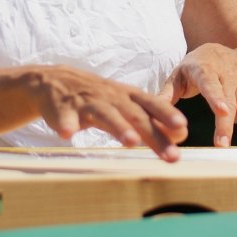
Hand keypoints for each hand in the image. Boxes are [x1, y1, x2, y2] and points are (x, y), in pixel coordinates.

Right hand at [25, 65, 188, 161]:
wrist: (54, 82)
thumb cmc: (98, 98)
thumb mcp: (126, 104)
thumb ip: (152, 119)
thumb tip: (183, 134)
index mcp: (127, 95)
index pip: (152, 104)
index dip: (167, 115)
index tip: (183, 129)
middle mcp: (110, 97)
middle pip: (134, 114)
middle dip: (153, 134)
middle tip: (170, 154)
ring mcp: (86, 102)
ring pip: (104, 114)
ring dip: (118, 127)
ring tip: (131, 142)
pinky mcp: (61, 109)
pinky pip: (64, 117)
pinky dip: (66, 124)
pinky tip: (67, 134)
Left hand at [158, 44, 236, 146]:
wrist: (216, 49)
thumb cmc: (191, 68)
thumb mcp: (176, 76)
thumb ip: (165, 95)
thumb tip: (150, 115)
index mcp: (204, 70)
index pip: (210, 85)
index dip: (216, 97)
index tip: (221, 110)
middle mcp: (225, 75)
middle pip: (227, 100)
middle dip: (227, 121)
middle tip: (224, 142)